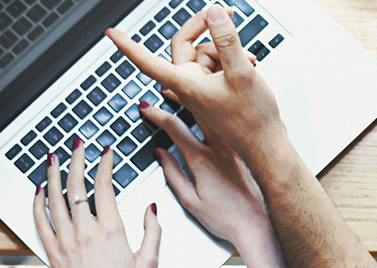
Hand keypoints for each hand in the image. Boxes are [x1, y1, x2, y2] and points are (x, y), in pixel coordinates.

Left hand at [32, 139, 161, 267]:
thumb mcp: (148, 264)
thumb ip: (152, 232)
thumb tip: (151, 208)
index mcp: (111, 231)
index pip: (104, 187)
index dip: (105, 164)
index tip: (106, 152)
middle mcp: (85, 232)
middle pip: (76, 186)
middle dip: (76, 160)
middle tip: (77, 146)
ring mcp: (66, 242)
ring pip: (54, 199)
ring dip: (53, 175)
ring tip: (53, 158)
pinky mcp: (53, 253)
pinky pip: (41, 222)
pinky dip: (38, 203)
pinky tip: (38, 191)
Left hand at [106, 5, 282, 158]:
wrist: (265, 144)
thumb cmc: (252, 119)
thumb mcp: (242, 73)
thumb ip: (227, 41)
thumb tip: (213, 15)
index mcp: (186, 84)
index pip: (147, 62)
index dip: (128, 46)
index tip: (112, 34)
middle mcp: (189, 86)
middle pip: (185, 46)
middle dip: (207, 30)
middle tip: (226, 14)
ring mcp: (200, 89)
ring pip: (205, 53)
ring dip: (226, 49)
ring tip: (248, 59)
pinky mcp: (212, 91)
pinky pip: (214, 65)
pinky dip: (230, 60)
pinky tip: (248, 64)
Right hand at [141, 102, 269, 250]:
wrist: (260, 226)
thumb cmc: (228, 219)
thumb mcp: (190, 201)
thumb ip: (172, 174)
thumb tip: (160, 154)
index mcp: (202, 159)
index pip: (174, 127)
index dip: (156, 114)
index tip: (147, 108)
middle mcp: (220, 148)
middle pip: (197, 109)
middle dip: (179, 95)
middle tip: (167, 88)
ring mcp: (237, 146)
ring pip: (218, 113)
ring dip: (202, 99)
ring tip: (191, 90)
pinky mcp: (249, 150)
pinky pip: (234, 123)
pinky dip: (222, 112)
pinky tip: (219, 107)